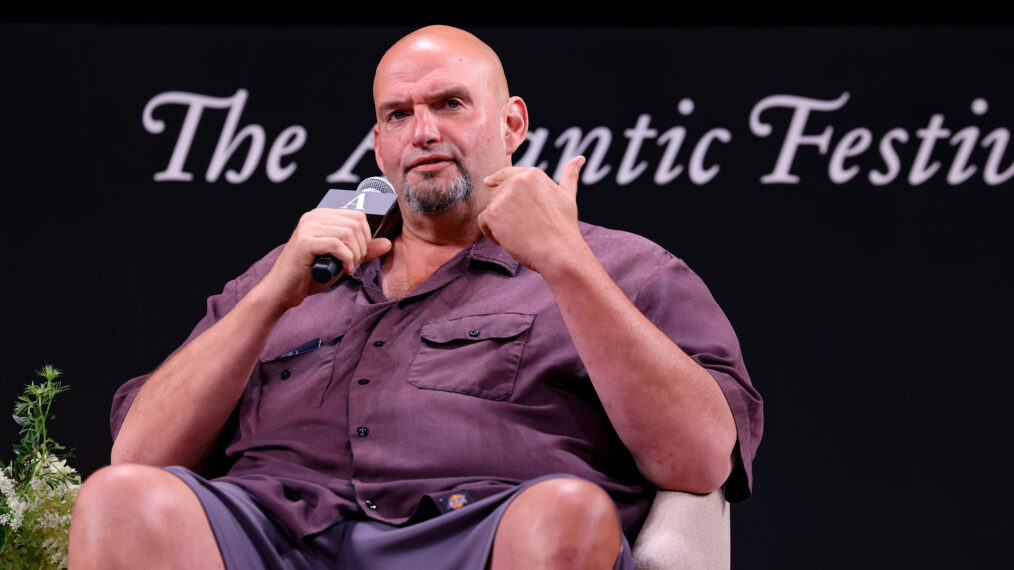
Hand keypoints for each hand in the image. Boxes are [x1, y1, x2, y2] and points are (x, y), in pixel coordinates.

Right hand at [257, 209, 391, 309]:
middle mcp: (313, 217)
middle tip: (353, 264)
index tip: (359, 255)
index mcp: (322, 216)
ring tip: (348, 268)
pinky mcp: (304, 242)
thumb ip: (363, 251)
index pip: (358, 215)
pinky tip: (344, 270)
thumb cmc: (311, 274)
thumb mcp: (343, 260)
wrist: (284, 290)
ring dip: (354, 255)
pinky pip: (337, 245)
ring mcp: (307, 227)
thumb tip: (387, 243)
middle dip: (361, 247)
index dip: (366, 237)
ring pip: (348, 234)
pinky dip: (347, 260)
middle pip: (356, 224)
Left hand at [478, 155, 587, 273]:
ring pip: (490, 208)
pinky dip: (491, 233)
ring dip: (499, 222)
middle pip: (497, 193)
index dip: (497, 179)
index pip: (506, 174)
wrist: (559, 251)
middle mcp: (517, 181)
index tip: (488, 182)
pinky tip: (508, 240)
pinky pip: (483, 222)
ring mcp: (503, 196)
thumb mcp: (568, 197)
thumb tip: (580, 158)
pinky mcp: (493, 213)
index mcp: (532, 174)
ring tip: (518, 234)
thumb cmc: (564, 228)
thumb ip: (569, 176)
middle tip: (522, 227)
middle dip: (504, 210)